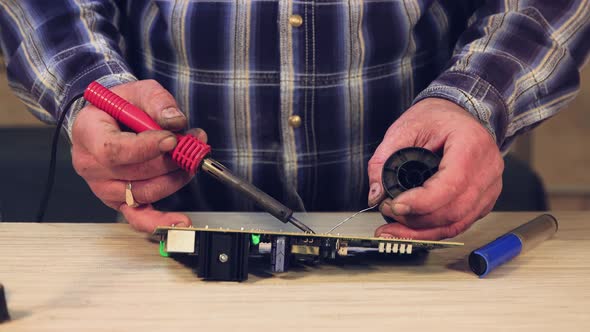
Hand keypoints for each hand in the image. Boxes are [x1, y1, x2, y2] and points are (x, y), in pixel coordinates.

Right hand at [71, 80, 207, 231]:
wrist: (111, 120)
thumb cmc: (122, 107)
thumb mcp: (139, 91)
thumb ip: (158, 102)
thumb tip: (176, 122)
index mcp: (88, 133)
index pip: (114, 149)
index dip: (146, 147)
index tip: (172, 140)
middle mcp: (90, 164)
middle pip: (135, 173)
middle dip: (171, 160)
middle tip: (193, 145)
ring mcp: (103, 187)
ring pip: (145, 191)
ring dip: (175, 178)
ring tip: (190, 160)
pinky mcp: (119, 201)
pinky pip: (138, 217)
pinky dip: (161, 221)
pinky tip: (180, 221)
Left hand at [367, 98, 503, 239]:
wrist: (457, 114)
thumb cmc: (437, 117)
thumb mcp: (404, 128)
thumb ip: (383, 160)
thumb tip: (376, 195)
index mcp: (471, 145)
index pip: (451, 184)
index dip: (422, 202)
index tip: (395, 206)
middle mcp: (487, 169)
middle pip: (454, 210)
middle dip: (416, 219)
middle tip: (388, 212)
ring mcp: (489, 188)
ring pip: (456, 223)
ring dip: (421, 231)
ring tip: (393, 228)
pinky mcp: (483, 201)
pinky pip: (459, 223)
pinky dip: (432, 230)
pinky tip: (410, 229)